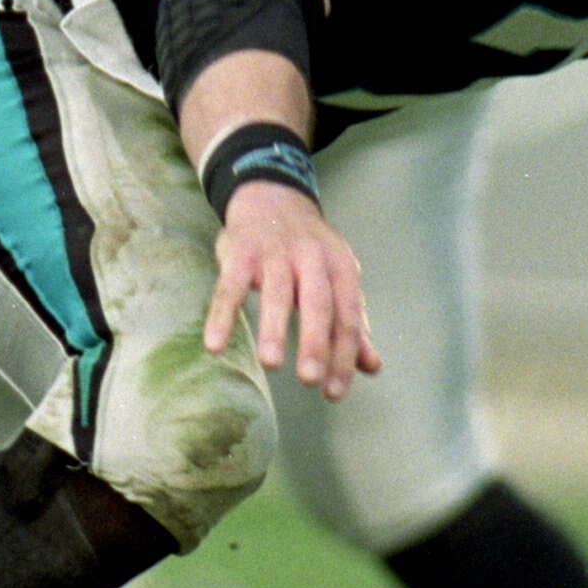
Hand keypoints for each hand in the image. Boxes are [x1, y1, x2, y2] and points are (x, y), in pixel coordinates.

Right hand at [202, 178, 378, 400]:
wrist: (271, 195)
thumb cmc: (308, 251)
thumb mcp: (336, 278)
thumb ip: (351, 323)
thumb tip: (372, 367)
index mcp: (340, 267)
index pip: (347, 316)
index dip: (343, 355)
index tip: (334, 392)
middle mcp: (311, 257)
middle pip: (317, 303)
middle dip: (314, 342)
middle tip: (310, 380)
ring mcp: (274, 253)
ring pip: (276, 293)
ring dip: (273, 328)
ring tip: (271, 364)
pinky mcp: (239, 253)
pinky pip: (229, 287)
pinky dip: (222, 316)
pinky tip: (215, 346)